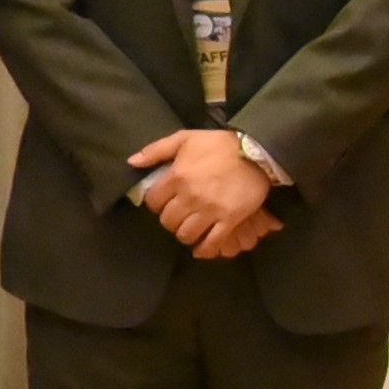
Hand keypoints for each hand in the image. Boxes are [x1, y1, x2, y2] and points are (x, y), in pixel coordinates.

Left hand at [127, 130, 279, 260]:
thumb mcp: (184, 138)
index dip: (155, 204)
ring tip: (189, 228)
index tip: (163, 202)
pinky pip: (212, 242)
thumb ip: (155, 151)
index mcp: (176, 177)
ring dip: (185, 234)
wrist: (256, 152)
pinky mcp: (229, 220)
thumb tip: (131, 162)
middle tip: (177, 216)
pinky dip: (205, 249)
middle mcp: (189, 197)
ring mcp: (209, 210)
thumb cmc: (218, 144)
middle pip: (168, 221)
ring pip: (186, 234)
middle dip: (170, 220)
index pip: (153, 202)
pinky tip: (201, 249)